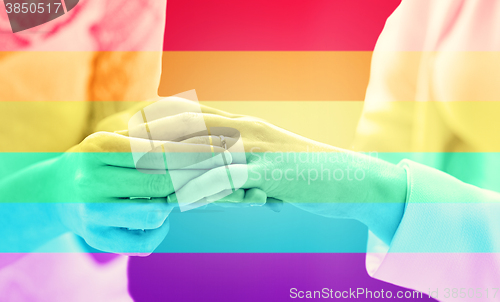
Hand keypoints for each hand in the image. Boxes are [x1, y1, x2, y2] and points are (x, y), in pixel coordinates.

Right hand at [49, 131, 228, 254]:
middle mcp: (91, 180)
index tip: (221, 152)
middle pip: (161, 182)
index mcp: (98, 148)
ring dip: (174, 205)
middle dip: (195, 177)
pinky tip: (160, 219)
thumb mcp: (113, 141)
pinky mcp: (96, 238)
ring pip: (155, 213)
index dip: (194, 153)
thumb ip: (149, 137)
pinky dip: (160, 231)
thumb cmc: (95, 162)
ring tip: (177, 195)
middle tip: (218, 172)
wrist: (52, 194)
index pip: (158, 151)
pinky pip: (143, 242)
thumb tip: (199, 132)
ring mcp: (91, 213)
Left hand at [120, 112, 407, 243]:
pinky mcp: (267, 170)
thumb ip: (238, 169)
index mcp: (244, 125)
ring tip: (129, 167)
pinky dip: (199, 186)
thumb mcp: (266, 166)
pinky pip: (226, 177)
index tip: (127, 129)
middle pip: (187, 128)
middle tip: (113, 142)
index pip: (192, 116)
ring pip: (201, 151)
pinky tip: (177, 195)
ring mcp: (256, 148)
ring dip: (164, 160)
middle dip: (148, 135)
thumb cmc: (305, 174)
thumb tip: (215, 183)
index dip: (158, 121)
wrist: (347, 179)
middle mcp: (245, 129)